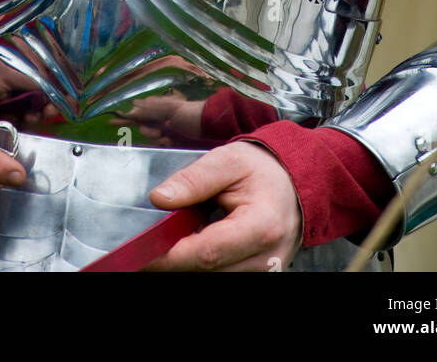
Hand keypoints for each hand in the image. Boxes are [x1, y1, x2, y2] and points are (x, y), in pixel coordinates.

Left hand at [145, 141, 302, 271]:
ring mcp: (267, 272)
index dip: (170, 256)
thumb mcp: (227, 160)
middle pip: (208, 271)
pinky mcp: (262, 275)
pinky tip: (200, 242)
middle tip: (153, 244)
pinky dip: (206, 262)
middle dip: (176, 259)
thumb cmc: (262, 169)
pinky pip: (225, 274)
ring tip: (183, 235)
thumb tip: (159, 199)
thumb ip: (193, 179)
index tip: (142, 252)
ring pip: (215, 276)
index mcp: (261, 226)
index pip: (206, 254)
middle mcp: (267, 258)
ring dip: (191, 260)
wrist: (295, 181)